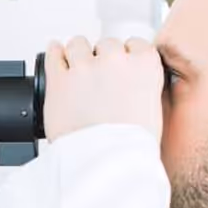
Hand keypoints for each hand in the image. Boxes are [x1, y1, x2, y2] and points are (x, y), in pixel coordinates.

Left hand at [43, 36, 163, 141]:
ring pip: (78, 44)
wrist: (106, 163)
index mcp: (144, 66)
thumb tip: (134, 87)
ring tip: (78, 71)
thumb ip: (142, 89)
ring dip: (78, 55)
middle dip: (102, 58)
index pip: (135, 44)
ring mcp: (85, 68)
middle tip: (99, 79)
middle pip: (107, 44)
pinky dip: (54, 54)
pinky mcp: (59, 79)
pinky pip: (53, 54)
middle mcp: (115, 61)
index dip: (127, 56)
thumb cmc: (130, 146)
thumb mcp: (153, 112)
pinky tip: (57, 55)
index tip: (122, 67)